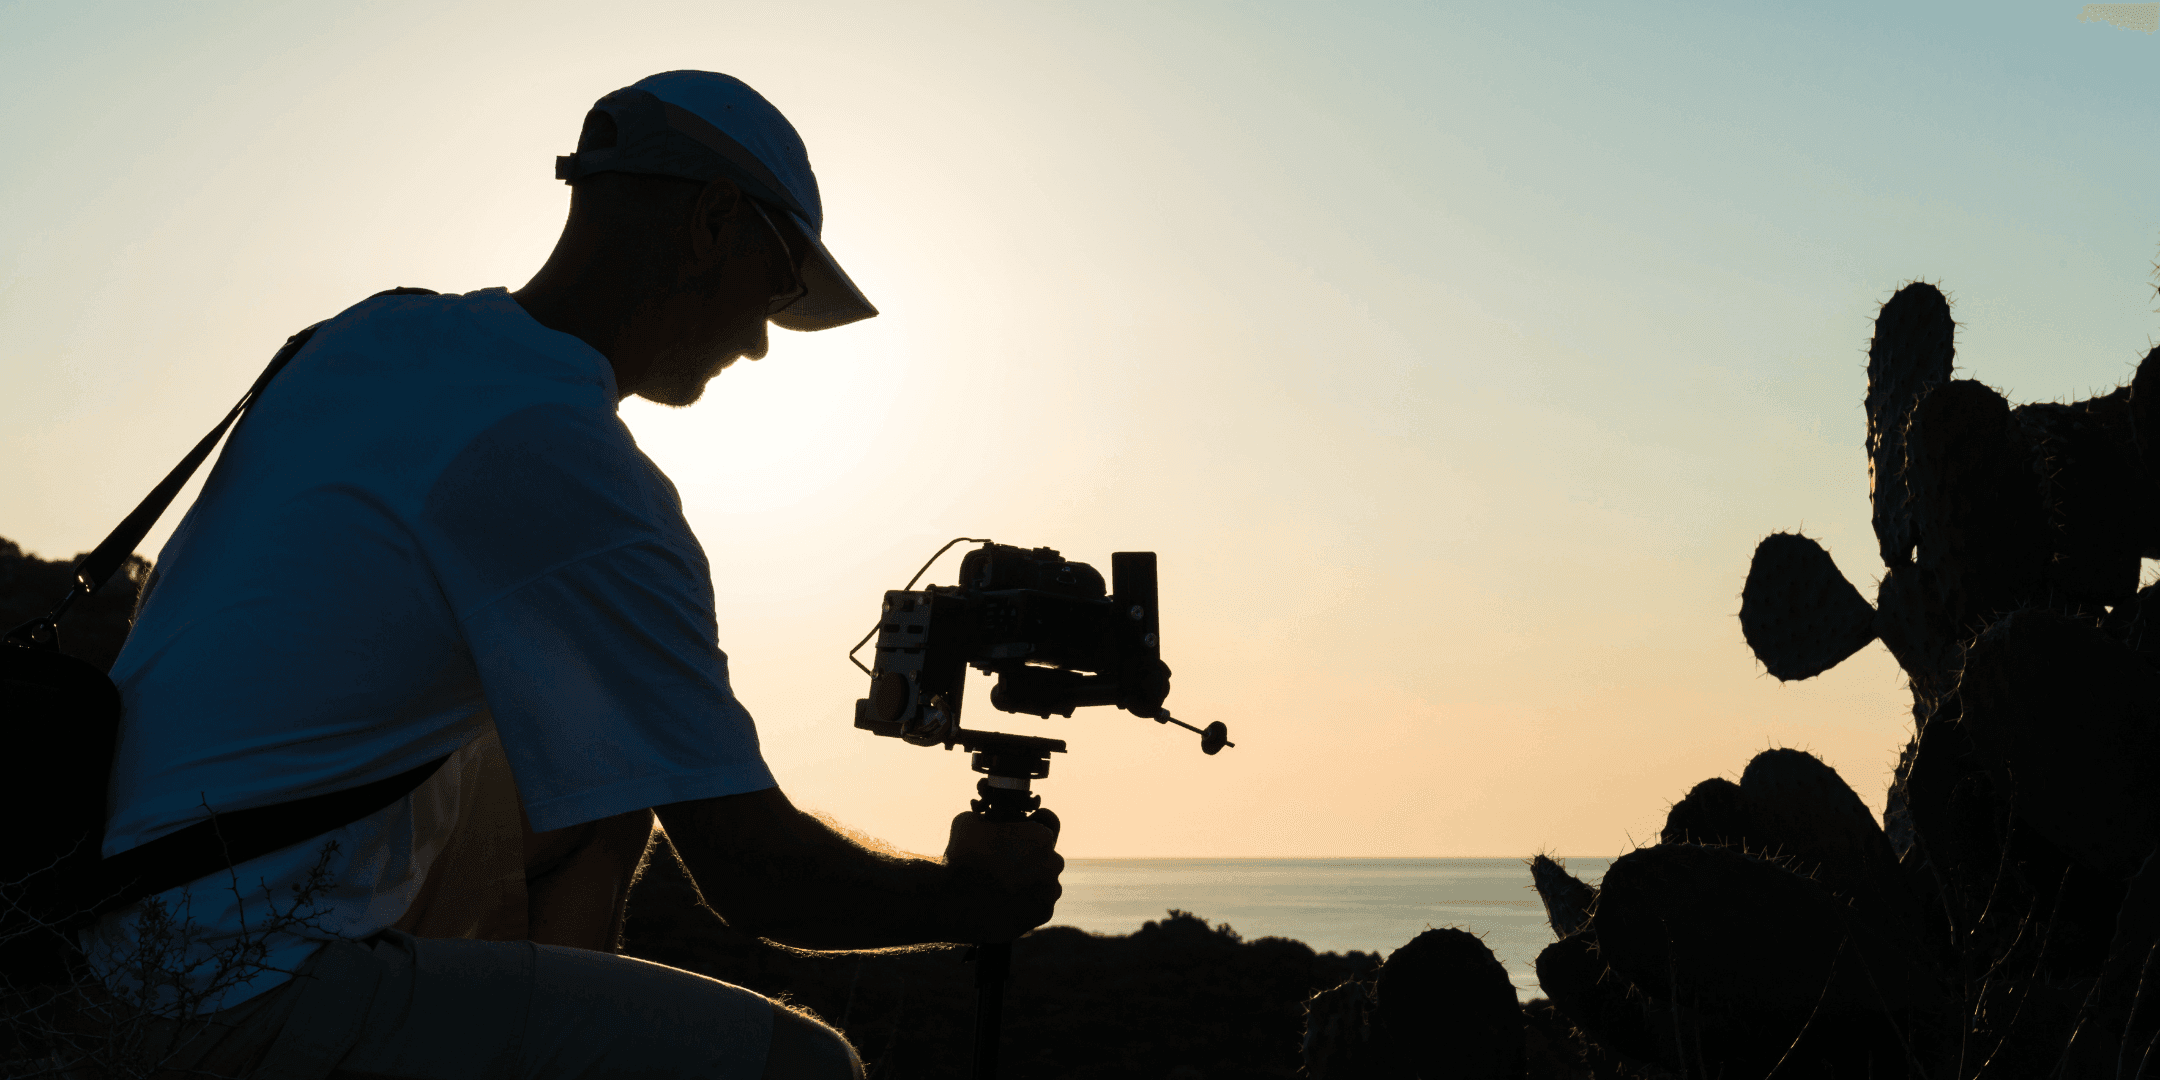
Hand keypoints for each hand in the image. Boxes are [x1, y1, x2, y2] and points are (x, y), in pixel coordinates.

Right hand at [942, 808, 1062, 942]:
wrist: (951, 901)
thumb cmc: (959, 857)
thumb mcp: (970, 821)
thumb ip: (989, 819)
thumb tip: (988, 822)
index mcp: (1041, 836)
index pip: (1044, 829)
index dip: (1027, 834)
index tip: (1013, 841)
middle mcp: (1053, 862)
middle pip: (1046, 858)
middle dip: (1030, 860)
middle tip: (1003, 867)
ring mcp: (1050, 890)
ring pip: (1045, 883)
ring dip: (1031, 884)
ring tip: (1002, 889)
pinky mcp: (1044, 914)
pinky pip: (1040, 906)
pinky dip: (1026, 905)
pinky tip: (1005, 904)